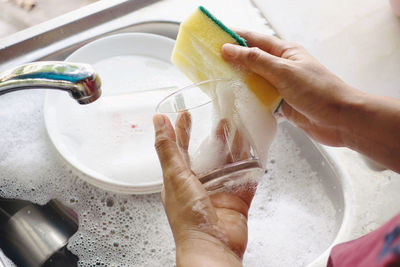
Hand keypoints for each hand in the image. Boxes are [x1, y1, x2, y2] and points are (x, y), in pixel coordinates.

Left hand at [153, 113, 255, 266]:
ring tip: (239, 131)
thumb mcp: (175, 176)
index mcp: (179, 180)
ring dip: (234, 148)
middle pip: (208, 155)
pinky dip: (250, 167)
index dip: (182, 131)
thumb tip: (158, 122)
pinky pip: (246, 180)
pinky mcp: (236, 201)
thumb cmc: (189, 218)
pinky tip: (255, 154)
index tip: (184, 114)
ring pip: (229, 165)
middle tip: (222, 120)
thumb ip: (167, 148)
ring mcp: (219, 193)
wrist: (212, 247)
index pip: (180, 149)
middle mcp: (199, 186)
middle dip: (215, 138)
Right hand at [221, 30, 363, 146]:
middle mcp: (282, 67)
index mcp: (285, 52)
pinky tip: (236, 104)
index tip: (212, 38)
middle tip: (208, 64)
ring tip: (217, 84)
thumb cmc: (319, 92)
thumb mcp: (284, 72)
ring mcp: (282, 87)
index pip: (254, 39)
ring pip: (254, 82)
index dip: (233, 37)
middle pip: (252, 61)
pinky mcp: (282, 105)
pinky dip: (249, 102)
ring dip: (239, 83)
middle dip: (232, 61)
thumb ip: (256, 61)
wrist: (342, 121)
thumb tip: (228, 49)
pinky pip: (260, 100)